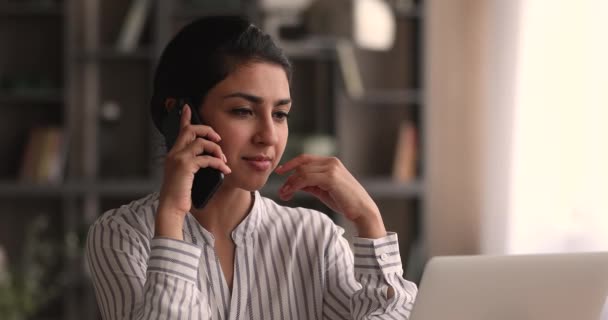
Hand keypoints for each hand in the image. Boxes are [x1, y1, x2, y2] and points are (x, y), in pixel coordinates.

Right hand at [156, 105, 230, 237]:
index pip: (180, 131)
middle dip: (208, 131)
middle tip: (218, 139)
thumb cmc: (180, 194)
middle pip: (191, 130)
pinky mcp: (185, 166)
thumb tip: (209, 158)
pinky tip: (224, 170)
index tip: (188, 107)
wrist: (171, 207)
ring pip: (201, 142)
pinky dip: (218, 163)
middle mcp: (174, 153)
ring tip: (223, 160)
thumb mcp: (186, 176)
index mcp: (174, 154)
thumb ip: (193, 165)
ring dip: (216, 149)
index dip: (185, 118)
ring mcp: (179, 158)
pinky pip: (207, 158)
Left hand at [275, 154, 385, 237]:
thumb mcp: (323, 190)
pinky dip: (295, 186)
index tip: (280, 172)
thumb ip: (310, 184)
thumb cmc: (344, 202)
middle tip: (281, 192)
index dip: (290, 164)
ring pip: (302, 172)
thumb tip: (294, 183)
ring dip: (289, 184)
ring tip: (284, 195)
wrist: (361, 210)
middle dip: (288, 178)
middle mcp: (331, 162)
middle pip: (301, 165)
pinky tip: (290, 193)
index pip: (305, 158)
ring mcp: (331, 168)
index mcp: (330, 162)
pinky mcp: (330, 178)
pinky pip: (306, 179)